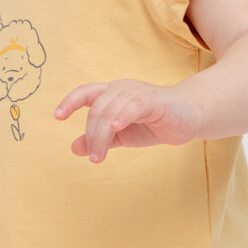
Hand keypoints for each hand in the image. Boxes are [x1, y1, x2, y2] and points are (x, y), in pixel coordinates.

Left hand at [54, 79, 201, 162]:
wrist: (190, 118)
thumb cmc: (155, 123)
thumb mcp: (122, 135)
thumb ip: (101, 139)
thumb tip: (74, 148)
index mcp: (112, 93)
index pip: (86, 92)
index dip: (70, 102)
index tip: (57, 117)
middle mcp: (122, 89)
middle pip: (96, 108)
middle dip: (91, 135)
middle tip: (93, 158)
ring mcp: (138, 93)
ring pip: (110, 110)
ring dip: (101, 135)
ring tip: (99, 157)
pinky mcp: (154, 101)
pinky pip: (133, 105)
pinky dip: (121, 116)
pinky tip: (115, 128)